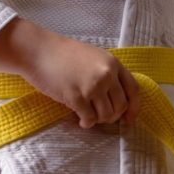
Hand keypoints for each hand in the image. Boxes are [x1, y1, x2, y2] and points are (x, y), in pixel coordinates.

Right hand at [24, 34, 141, 127]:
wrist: (39, 50)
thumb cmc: (63, 54)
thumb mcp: (94, 57)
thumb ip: (108, 73)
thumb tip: (116, 99)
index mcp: (113, 63)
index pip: (134, 90)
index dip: (134, 108)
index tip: (129, 120)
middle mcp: (106, 74)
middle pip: (121, 106)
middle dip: (112, 117)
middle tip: (100, 117)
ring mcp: (92, 86)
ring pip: (106, 115)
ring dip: (98, 120)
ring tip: (88, 116)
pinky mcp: (76, 97)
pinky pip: (89, 119)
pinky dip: (86, 123)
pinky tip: (80, 120)